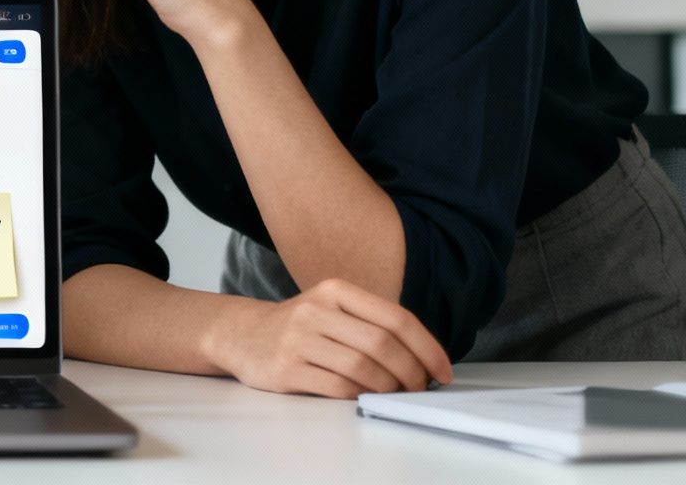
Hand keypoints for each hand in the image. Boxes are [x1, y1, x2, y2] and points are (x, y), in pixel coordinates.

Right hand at [203, 278, 453, 397]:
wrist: (242, 334)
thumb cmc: (300, 326)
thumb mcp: (332, 307)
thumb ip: (372, 322)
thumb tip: (424, 358)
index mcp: (335, 290)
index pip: (396, 318)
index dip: (427, 348)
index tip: (443, 371)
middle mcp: (315, 310)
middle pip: (382, 345)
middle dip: (411, 373)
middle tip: (419, 388)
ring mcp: (298, 339)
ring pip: (362, 368)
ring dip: (388, 388)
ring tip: (393, 393)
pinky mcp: (285, 368)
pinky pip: (337, 387)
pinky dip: (360, 396)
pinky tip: (365, 396)